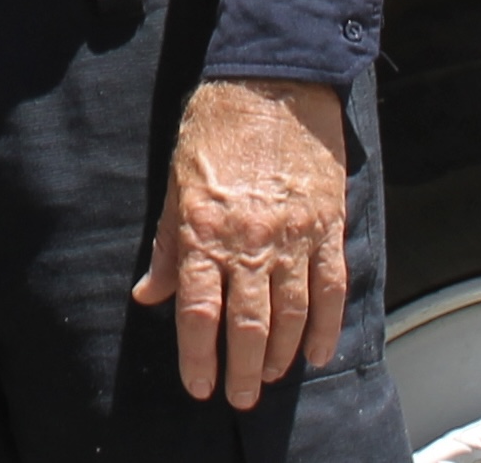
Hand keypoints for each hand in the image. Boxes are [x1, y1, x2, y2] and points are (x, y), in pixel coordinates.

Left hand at [131, 78, 350, 407]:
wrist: (273, 82)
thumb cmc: (216, 128)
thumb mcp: (176, 182)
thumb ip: (168, 246)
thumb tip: (149, 295)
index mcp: (203, 228)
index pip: (198, 310)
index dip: (198, 356)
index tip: (200, 386)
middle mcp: (249, 240)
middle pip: (248, 324)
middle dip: (243, 370)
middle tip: (240, 398)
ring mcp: (293, 235)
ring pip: (291, 314)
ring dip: (281, 356)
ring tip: (271, 377)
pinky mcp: (328, 226)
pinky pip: (331, 289)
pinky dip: (325, 327)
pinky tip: (316, 353)